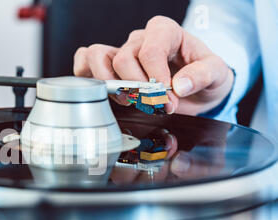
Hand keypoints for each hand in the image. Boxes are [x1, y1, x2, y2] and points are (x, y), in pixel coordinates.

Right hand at [73, 16, 233, 114]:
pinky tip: (104, 92)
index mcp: (165, 32)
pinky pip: (84, 61)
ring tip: (129, 101)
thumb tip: (180, 86)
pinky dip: (87, 76)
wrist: (197, 89)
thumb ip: (203, 75)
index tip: (167, 97)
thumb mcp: (217, 74)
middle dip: (137, 88)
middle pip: (123, 58)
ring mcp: (121, 52)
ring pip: (97, 57)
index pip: (150, 49)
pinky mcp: (108, 68)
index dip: (155, 76)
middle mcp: (140, 40)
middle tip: (156, 106)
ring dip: (109, 84)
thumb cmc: (204, 76)